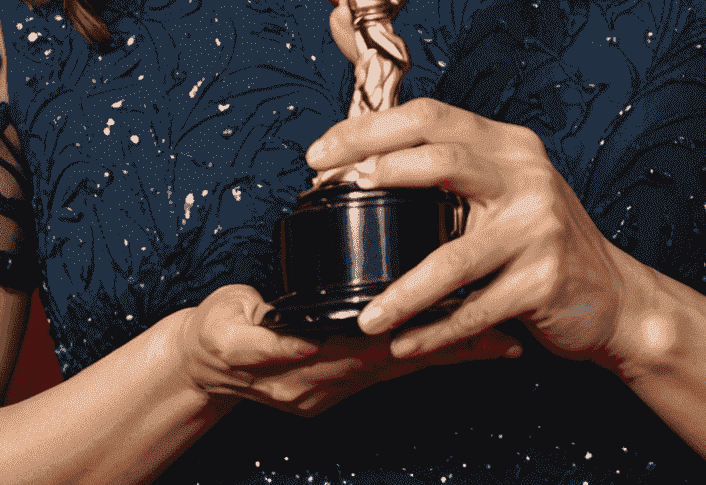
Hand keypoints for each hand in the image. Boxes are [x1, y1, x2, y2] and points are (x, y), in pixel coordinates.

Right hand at [169, 282, 521, 417]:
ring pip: (405, 367)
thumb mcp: (227, 332)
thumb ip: (262, 342)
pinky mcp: (341, 381)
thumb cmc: (214, 337)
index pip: (376, 348)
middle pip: (404, 362)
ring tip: (502, 342)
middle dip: (455, 346)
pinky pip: (393, 370)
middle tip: (506, 334)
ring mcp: (338, 387)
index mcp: (308, 366)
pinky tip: (459, 343)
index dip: (420, 334)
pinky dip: (427, 356)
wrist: (199, 368)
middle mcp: (331, 382)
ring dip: (452, 354)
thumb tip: (295, 341)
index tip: (461, 317)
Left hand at [306, 98, 644, 366]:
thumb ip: (452, 165)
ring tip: (365, 315)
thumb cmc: (540, 240)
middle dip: (373, 167)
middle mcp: (526, 175)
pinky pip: (476, 310)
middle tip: (328, 191)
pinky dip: (435, 332)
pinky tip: (404, 344)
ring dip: (403, 291)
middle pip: (440, 158)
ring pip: (452, 256)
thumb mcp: (505, 186)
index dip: (370, 128)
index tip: (322, 151)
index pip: (431, 117)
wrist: (615, 297)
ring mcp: (539, 228)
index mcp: (508, 145)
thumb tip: (366, 156)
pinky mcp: (544, 281)